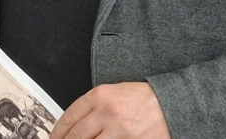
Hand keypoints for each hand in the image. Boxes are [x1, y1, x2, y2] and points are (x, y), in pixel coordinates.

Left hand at [52, 82, 170, 138]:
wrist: (172, 104)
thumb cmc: (142, 98)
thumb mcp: (113, 92)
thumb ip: (92, 105)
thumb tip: (74, 124)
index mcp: (100, 96)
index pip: (69, 116)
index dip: (58, 131)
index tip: (54, 138)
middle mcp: (107, 113)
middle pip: (77, 135)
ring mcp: (121, 131)